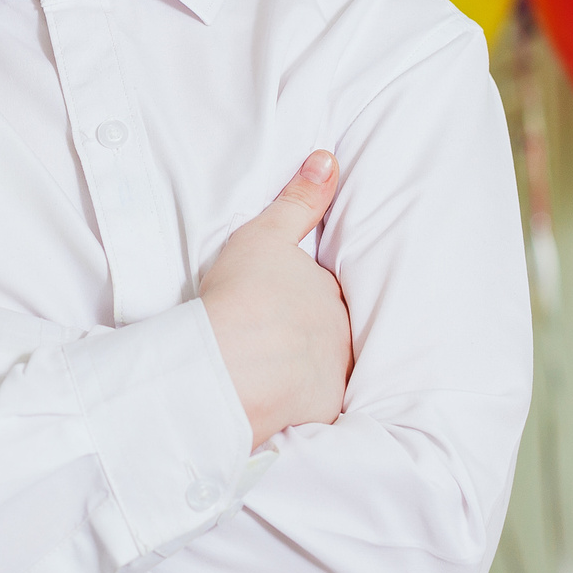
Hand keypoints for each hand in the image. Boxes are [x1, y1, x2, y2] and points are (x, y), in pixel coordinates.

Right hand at [199, 151, 348, 447]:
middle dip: (305, 335)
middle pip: (327, 332)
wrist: (230, 364)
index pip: (323, 293)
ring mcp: (333, 377)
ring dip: (303, 371)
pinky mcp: (318, 414)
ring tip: (269, 375)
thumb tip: (329, 159)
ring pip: (322, 370)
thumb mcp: (265, 236)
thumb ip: (299, 200)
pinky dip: (295, 405)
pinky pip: (310, 408)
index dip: (297, 298)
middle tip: (267, 340)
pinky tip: (272, 403)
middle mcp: (342, 335)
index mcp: (330, 293)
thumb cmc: (242, 295)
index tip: (272, 305)